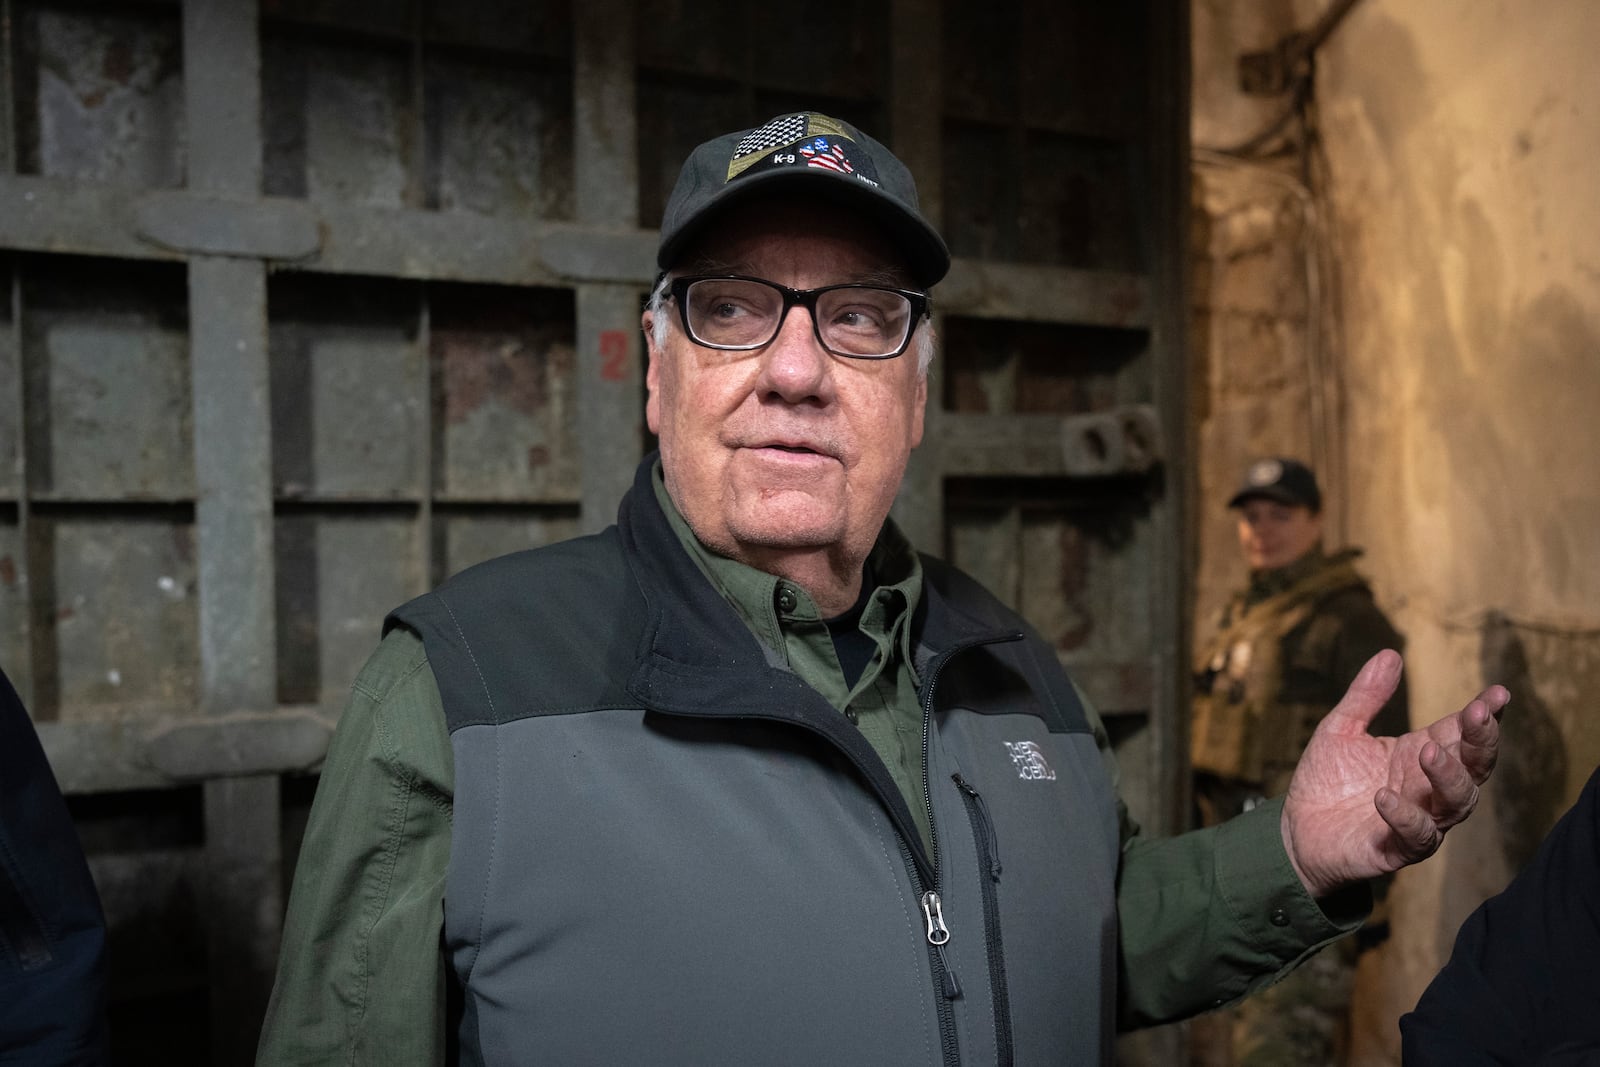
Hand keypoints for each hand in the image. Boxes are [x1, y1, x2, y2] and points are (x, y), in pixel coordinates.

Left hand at [1279, 650, 1508, 897]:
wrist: (1297, 831)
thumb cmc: (1327, 780)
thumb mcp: (1340, 729)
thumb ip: (1366, 696)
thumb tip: (1390, 653)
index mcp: (1421, 754)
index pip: (1462, 732)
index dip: (1484, 714)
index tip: (1497, 693)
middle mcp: (1430, 788)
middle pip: (1474, 766)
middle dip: (1482, 741)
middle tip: (1477, 714)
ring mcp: (1420, 819)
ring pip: (1457, 802)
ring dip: (1448, 776)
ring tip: (1428, 752)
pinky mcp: (1398, 849)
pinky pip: (1417, 836)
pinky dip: (1405, 816)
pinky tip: (1384, 797)